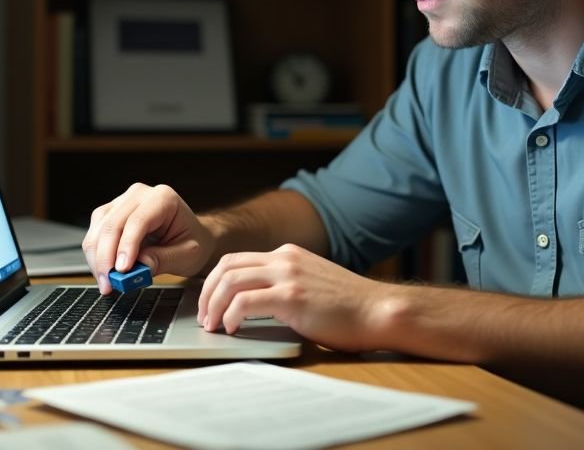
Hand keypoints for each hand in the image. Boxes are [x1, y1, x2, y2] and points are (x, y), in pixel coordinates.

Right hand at [81, 183, 215, 293]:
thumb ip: (162, 260)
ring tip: (106, 282)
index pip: (138, 221)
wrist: (192, 236)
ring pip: (99, 228)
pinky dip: (95, 255)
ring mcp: (122, 202)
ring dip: (97, 258)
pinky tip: (103, 271)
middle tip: (109, 284)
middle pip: (113, 224)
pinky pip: (95, 232)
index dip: (126, 246)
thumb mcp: (187, 254)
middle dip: (106, 257)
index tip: (121, 270)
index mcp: (163, 198)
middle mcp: (140, 194)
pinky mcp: (111, 213)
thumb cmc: (192, 241)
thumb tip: (138, 268)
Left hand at [197, 243, 393, 351]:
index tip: (210, 304)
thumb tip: (252, 306)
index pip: (237, 260)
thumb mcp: (312, 285)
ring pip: (230, 281)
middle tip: (204, 317)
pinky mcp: (293, 296)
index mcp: (289, 255)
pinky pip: (246, 302)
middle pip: (227, 266)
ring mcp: (289, 275)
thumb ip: (285, 286)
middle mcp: (285, 259)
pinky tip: (234, 328)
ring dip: (214, 305)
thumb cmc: (350, 308)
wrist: (379, 311)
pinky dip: (232, 315)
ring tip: (214, 325)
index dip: (215, 282)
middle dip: (207, 292)